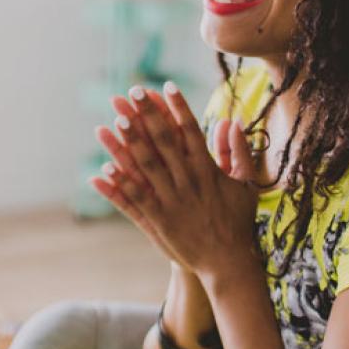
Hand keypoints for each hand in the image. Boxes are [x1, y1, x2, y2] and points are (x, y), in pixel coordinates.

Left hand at [88, 81, 260, 282]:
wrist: (229, 263)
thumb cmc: (238, 222)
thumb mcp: (246, 185)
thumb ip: (239, 152)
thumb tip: (232, 122)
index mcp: (209, 170)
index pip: (191, 131)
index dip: (177, 107)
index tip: (165, 85)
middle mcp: (189, 181)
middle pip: (165, 141)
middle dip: (147, 115)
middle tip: (131, 92)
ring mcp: (172, 201)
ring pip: (146, 166)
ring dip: (129, 142)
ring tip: (114, 120)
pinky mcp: (159, 221)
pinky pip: (135, 199)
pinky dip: (118, 184)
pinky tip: (101, 168)